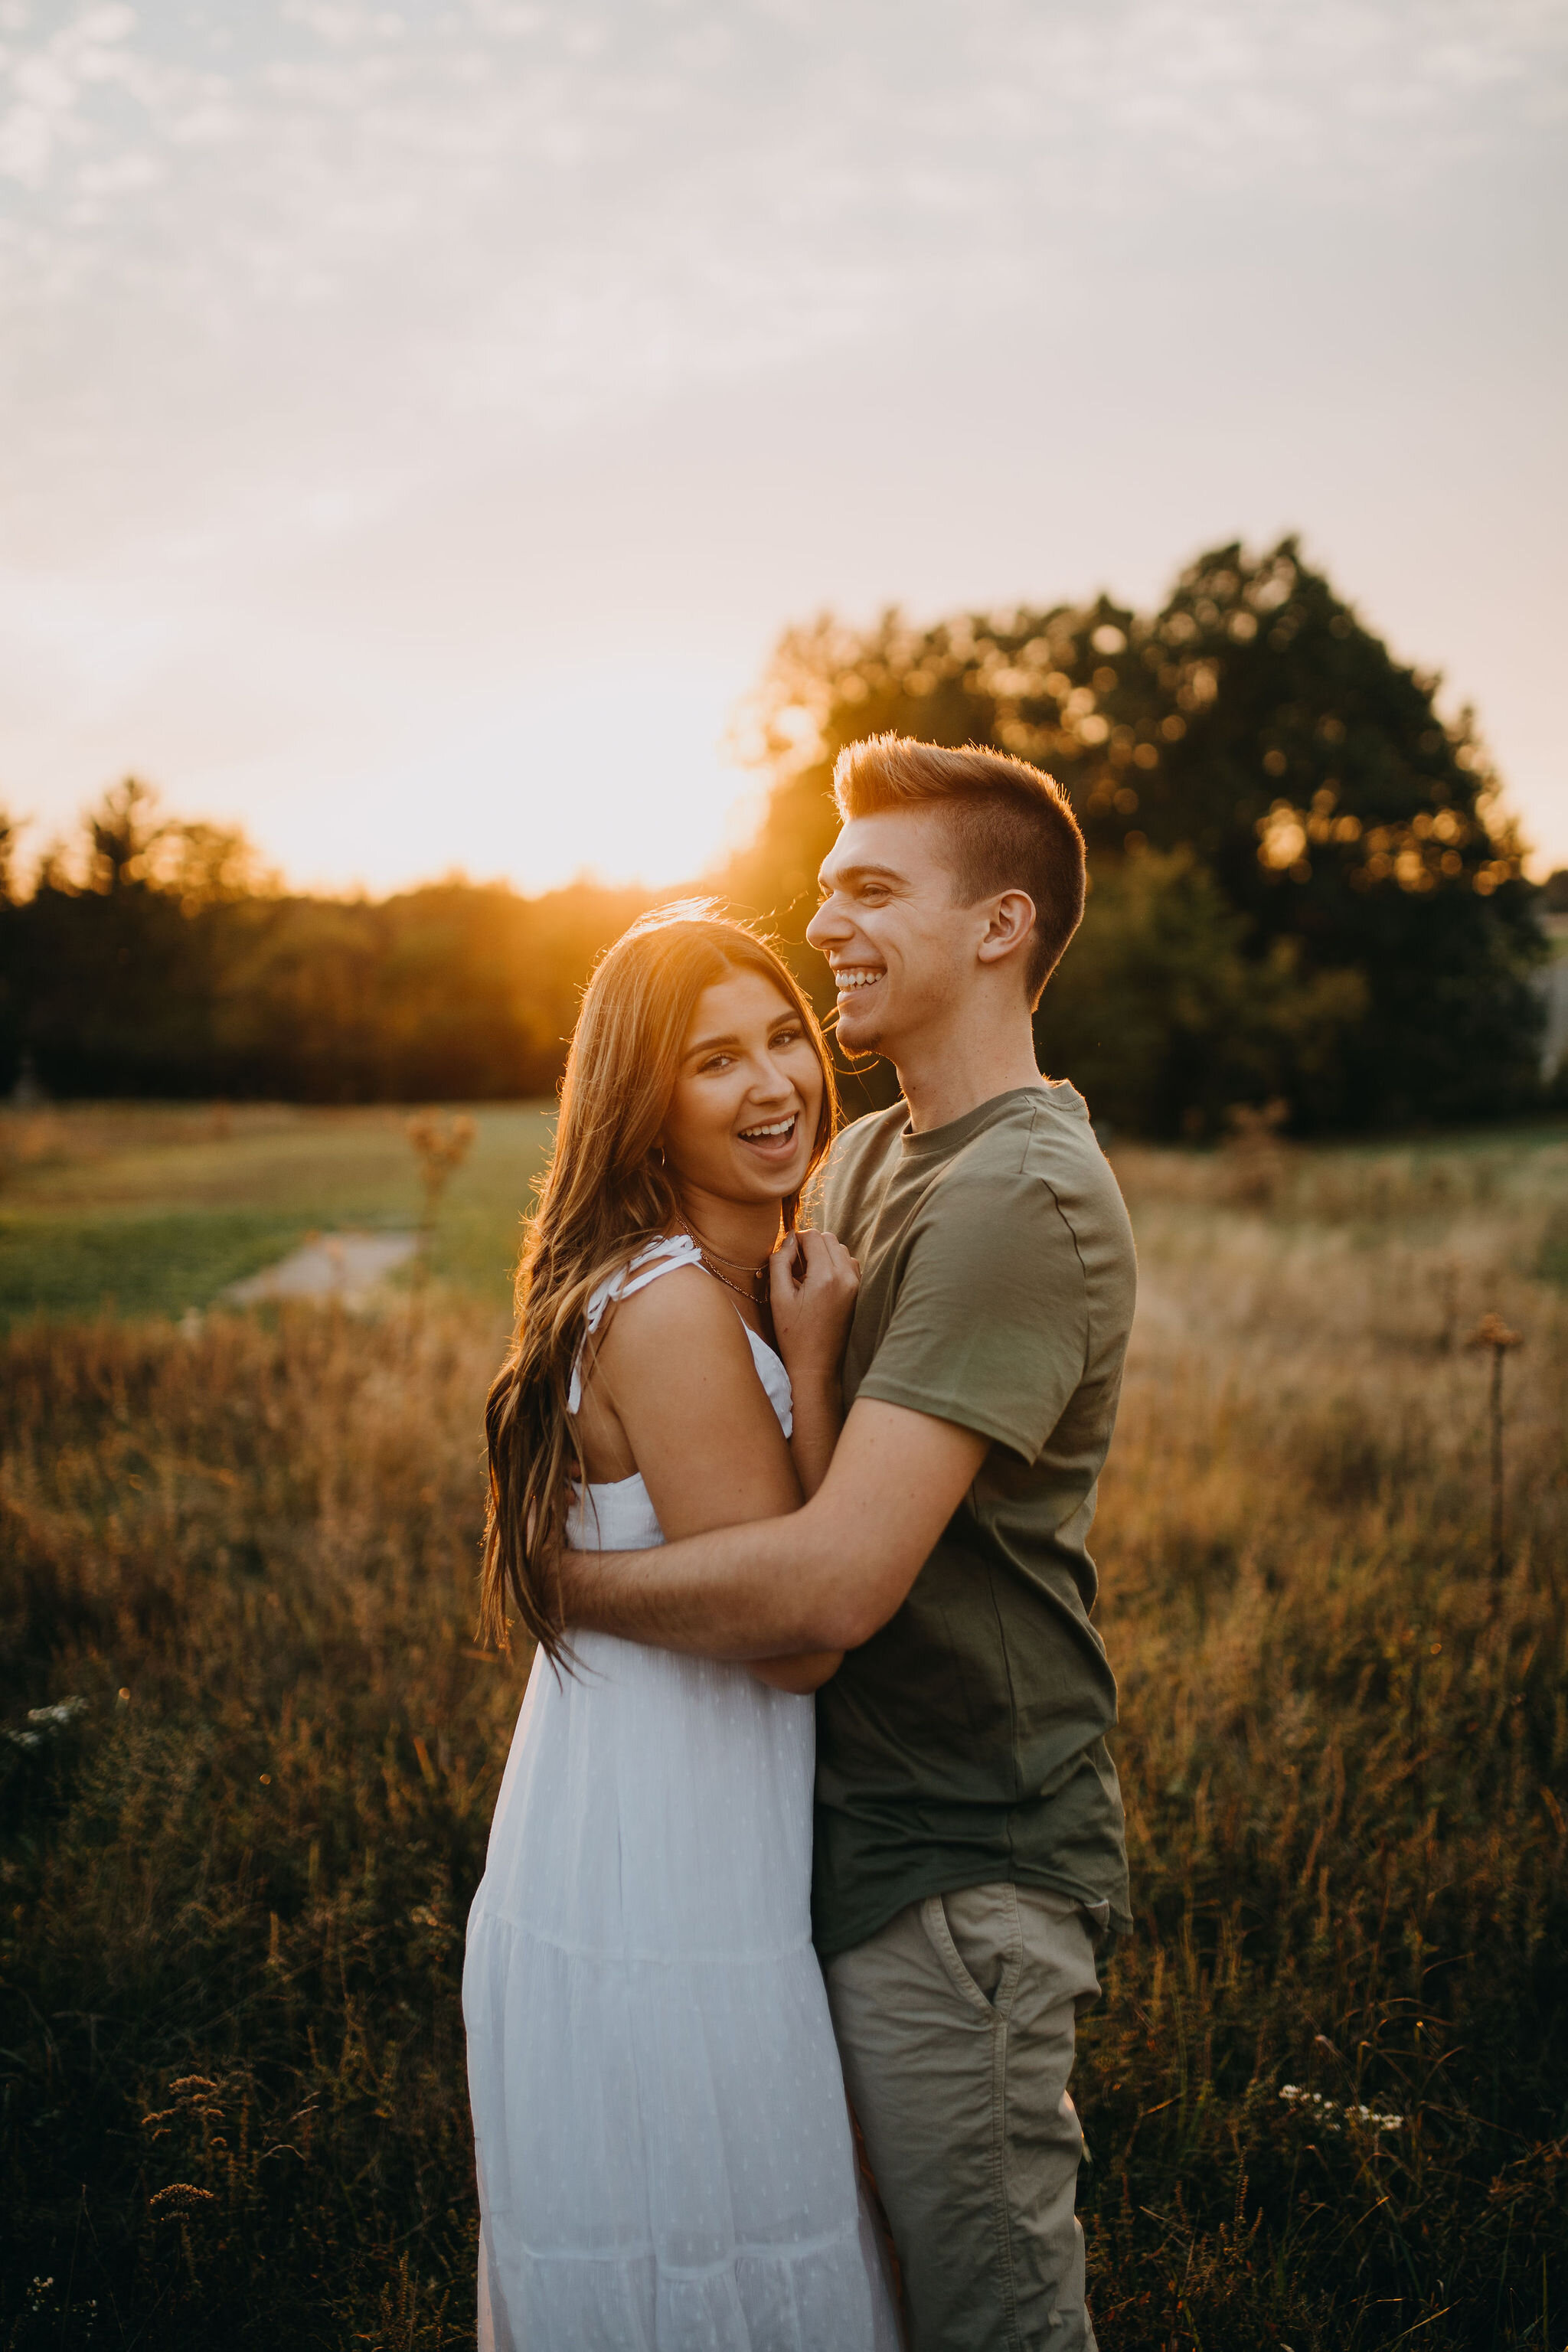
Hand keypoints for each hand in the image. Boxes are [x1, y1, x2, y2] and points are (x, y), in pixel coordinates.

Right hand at [769, 1228, 858, 1381]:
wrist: (816, 1365)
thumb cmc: (793, 1334)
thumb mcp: (778, 1297)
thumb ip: (780, 1262)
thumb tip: (788, 1239)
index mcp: (825, 1276)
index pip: (813, 1236)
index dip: (796, 1239)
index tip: (786, 1253)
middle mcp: (845, 1277)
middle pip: (829, 1238)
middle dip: (810, 1245)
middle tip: (795, 1265)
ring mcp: (855, 1285)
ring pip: (841, 1249)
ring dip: (823, 1253)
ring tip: (807, 1275)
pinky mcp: (858, 1293)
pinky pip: (849, 1264)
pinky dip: (834, 1264)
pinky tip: (820, 1281)